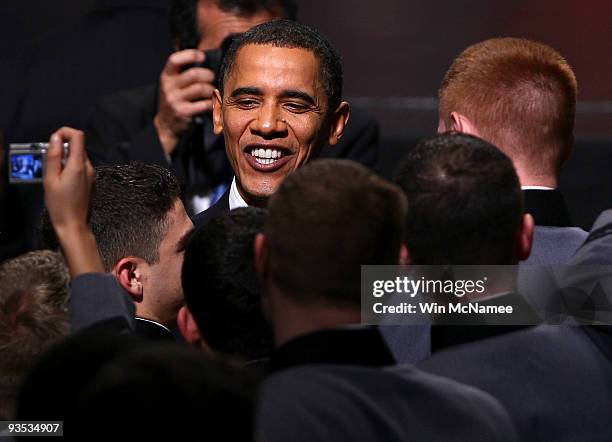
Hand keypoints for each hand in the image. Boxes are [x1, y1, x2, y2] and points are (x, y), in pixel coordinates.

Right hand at [44, 127, 102, 275]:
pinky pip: (81, 167)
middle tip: (51, 161)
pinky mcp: (90, 181)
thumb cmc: (60, 205)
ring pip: (79, 157)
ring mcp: (91, 175)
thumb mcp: (50, 179)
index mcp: (78, 165)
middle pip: (78, 146)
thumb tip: (56, 138)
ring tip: (55, 174)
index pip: (78, 136)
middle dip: (63, 147)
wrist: (74, 224)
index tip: (54, 141)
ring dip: (66, 158)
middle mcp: (88, 168)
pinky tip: (63, 181)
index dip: (65, 132)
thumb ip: (53, 157)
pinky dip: (70, 167)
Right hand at [154, 49, 215, 155]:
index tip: (202, 56)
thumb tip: (205, 58)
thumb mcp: (173, 84)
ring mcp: (175, 100)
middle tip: (212, 78)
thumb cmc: (175, 100)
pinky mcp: (183, 112)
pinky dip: (211, 103)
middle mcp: (168, 87)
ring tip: (212, 92)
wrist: (166, 125)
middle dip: (208, 75)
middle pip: (194, 74)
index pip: (174, 60)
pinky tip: (211, 103)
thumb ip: (183, 73)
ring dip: (211, 89)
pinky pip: (203, 104)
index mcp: (166, 76)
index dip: (190, 55)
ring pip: (200, 88)